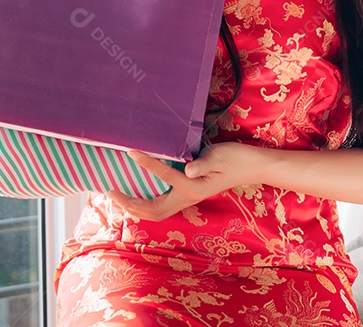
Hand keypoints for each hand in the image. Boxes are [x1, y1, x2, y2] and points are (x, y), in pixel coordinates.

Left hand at [106, 142, 265, 221]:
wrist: (252, 166)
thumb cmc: (236, 158)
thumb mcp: (220, 156)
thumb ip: (204, 164)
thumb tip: (187, 170)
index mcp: (194, 188)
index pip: (164, 175)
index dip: (146, 163)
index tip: (130, 151)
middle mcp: (187, 197)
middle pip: (153, 211)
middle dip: (129, 204)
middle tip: (109, 191)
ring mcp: (186, 198)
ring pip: (154, 212)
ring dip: (133, 206)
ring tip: (115, 195)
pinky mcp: (186, 194)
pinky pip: (160, 204)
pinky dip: (143, 202)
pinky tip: (133, 192)